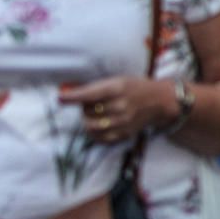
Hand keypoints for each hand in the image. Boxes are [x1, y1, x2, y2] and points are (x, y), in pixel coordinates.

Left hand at [59, 77, 176, 143]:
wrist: (159, 101)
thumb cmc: (134, 87)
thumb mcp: (117, 80)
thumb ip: (96, 87)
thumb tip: (70, 93)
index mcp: (116, 88)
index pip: (90, 94)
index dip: (73, 97)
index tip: (60, 98)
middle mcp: (120, 105)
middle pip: (88, 111)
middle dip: (83, 107)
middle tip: (89, 104)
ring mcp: (123, 121)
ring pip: (92, 126)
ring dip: (87, 120)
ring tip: (93, 115)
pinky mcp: (125, 133)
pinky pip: (102, 138)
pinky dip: (94, 134)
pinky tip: (96, 126)